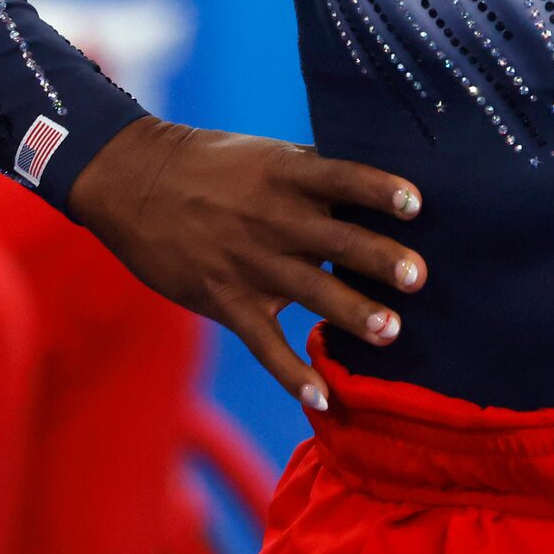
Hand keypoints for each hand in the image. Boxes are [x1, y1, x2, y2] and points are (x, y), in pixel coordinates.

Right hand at [69, 119, 425, 412]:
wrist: (135, 184)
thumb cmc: (211, 165)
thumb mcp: (264, 155)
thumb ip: (314, 174)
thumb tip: (374, 189)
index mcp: (285, 175)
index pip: (341, 177)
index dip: (378, 190)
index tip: (416, 204)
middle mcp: (272, 218)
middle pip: (336, 239)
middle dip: (379, 259)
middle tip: (418, 276)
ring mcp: (249, 262)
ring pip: (310, 291)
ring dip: (353, 313)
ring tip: (391, 331)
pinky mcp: (225, 299)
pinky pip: (264, 344)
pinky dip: (292, 373)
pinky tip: (322, 398)